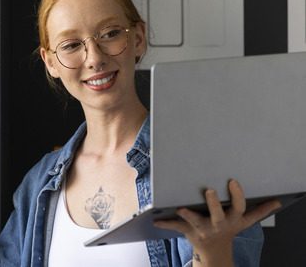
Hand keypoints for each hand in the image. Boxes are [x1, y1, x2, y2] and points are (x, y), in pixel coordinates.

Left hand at [154, 179, 280, 265]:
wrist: (215, 250)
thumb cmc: (228, 228)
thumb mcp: (244, 221)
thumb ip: (259, 210)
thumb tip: (277, 201)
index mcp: (232, 219)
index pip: (239, 207)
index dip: (237, 195)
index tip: (232, 181)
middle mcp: (218, 224)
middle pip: (218, 214)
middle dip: (213, 204)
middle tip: (209, 190)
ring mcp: (203, 228)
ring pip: (196, 221)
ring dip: (188, 215)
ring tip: (180, 208)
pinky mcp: (189, 231)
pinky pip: (176, 227)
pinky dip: (165, 223)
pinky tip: (155, 220)